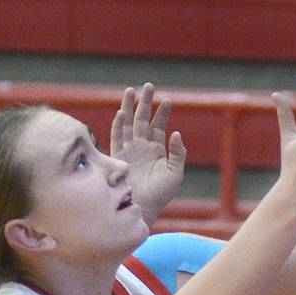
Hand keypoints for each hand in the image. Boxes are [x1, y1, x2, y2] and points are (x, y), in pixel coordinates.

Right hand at [110, 84, 185, 227]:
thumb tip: (176, 133)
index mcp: (157, 150)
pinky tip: (122, 113)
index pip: (159, 126)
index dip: (163, 113)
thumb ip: (178, 152)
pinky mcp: (117, 157)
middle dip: (145, 103)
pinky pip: (117, 137)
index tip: (168, 100)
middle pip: (142, 119)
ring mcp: (129, 151)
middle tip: (148, 86)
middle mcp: (142, 147)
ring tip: (130, 91)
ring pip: (128, 124)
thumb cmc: (160, 194)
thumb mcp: (175, 173)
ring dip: (129, 108)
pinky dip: (118, 125)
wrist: (141, 208)